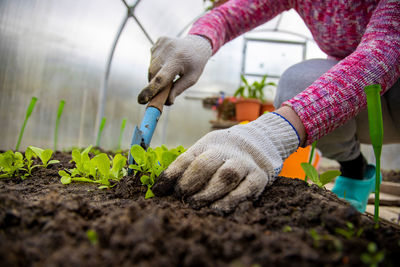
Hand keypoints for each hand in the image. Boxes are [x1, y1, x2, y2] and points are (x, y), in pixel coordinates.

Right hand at [138, 35, 211, 104]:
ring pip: (151, 67)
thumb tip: (166, 102)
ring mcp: (162, 44)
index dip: (151, 90)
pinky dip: (157, 65)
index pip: (161, 78)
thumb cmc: (195, 64)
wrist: (197, 44)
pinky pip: (152, 59)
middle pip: (153, 74)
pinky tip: (168, 61)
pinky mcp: (158, 41)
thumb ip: (178, 90)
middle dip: (155, 84)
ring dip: (157, 74)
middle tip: (164, 89)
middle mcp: (167, 51)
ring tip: (170, 71)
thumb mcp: (191, 79)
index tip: (141, 100)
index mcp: (177, 61)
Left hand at [152, 112, 299, 212]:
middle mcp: (227, 151)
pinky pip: (244, 190)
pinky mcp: (259, 178)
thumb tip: (161, 189)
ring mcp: (244, 164)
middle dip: (190, 182)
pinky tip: (216, 210)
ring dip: (208, 193)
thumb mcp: (206, 150)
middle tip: (180, 196)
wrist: (261, 142)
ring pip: (226, 176)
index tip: (158, 190)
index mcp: (209, 144)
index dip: (171, 175)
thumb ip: (188, 166)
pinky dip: (229, 202)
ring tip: (194, 204)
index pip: (187, 158)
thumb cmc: (225, 152)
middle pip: (206, 164)